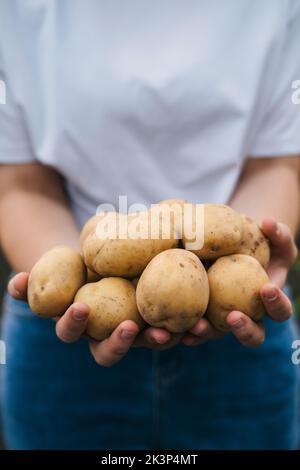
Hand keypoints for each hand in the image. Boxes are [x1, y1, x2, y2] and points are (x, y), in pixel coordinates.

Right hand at [7, 272, 180, 366]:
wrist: (109, 262)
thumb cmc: (79, 266)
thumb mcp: (60, 268)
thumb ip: (36, 278)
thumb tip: (15, 282)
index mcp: (81, 324)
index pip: (73, 332)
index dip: (75, 324)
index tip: (82, 307)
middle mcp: (107, 334)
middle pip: (111, 350)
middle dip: (121, 343)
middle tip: (132, 328)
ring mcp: (137, 332)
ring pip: (147, 344)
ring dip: (162, 341)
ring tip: (175, 332)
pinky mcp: (164, 323)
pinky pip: (177, 333)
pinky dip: (191, 333)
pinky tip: (203, 324)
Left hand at [181, 217, 296, 347]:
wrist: (237, 248)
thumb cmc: (261, 243)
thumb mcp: (274, 236)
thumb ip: (276, 231)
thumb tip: (268, 222)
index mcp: (270, 304)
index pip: (279, 310)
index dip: (276, 303)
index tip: (267, 288)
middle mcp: (250, 317)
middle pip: (253, 335)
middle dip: (244, 329)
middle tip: (234, 316)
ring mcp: (224, 319)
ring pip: (219, 333)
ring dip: (208, 333)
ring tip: (197, 326)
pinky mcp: (203, 315)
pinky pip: (194, 327)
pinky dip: (185, 329)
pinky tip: (172, 328)